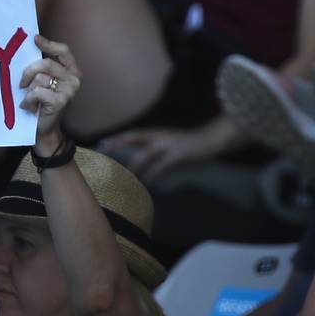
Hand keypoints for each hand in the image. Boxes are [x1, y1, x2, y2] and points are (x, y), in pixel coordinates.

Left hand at [18, 35, 81, 149]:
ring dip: (28, 90)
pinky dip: (28, 100)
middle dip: (28, 72)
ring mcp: (70, 90)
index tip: (34, 39)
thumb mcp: (42, 80)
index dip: (49, 44)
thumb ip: (42, 66)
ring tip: (30, 100)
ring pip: (39, 78)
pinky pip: (37, 92)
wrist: (43, 128)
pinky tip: (30, 107)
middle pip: (46, 63)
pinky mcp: (62, 101)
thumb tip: (31, 44)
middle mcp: (74, 78)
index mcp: (72, 70)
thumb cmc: (41, 102)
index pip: (63, 50)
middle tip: (22, 84)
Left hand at [107, 126, 222, 183]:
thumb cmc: (190, 144)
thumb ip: (156, 148)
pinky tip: (147, 182)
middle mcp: (159, 136)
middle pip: (133, 139)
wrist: (211, 139)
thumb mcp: (170, 142)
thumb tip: (141, 160)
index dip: (117, 138)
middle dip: (117, 145)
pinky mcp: (178, 154)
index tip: (103, 143)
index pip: (132, 134)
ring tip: (123, 176)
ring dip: (133, 166)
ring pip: (145, 154)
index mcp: (157, 133)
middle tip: (103, 152)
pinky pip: (161, 165)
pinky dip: (152, 174)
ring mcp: (168, 144)